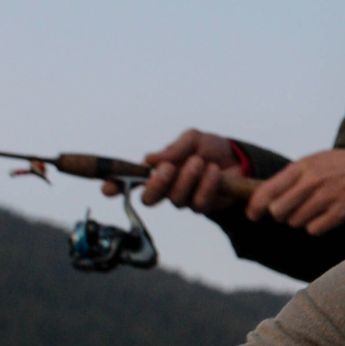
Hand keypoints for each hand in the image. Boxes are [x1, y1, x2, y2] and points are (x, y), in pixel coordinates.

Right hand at [100, 130, 243, 213]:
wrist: (238, 158)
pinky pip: (199, 202)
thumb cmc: (209, 148)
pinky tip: (214, 171)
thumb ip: (173, 149)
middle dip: (157, 185)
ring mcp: (183, 199)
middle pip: (149, 199)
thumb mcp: (192, 139)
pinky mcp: (202, 206)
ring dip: (187, 179)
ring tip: (199, 162)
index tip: (107, 188)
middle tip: (169, 168)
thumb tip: (149, 160)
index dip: (116, 186)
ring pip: (175, 199)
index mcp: (156, 171)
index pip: (130, 180)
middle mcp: (166, 188)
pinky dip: (206, 185)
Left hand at [245, 144, 344, 234]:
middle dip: (280, 215)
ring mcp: (326, 198)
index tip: (251, 214)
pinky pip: (314, 229)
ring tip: (312, 210)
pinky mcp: (340, 213)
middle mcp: (312, 182)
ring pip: (295, 222)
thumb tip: (269, 197)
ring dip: (299, 221)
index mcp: (303, 166)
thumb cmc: (343, 164)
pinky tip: (324, 217)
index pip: (268, 190)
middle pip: (278, 211)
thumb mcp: (316, 161)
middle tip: (288, 212)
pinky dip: (315, 227)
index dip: (255, 206)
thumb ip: (293, 176)